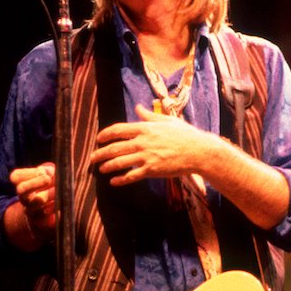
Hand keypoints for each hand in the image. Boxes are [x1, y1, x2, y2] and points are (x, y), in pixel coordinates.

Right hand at [10, 162, 56, 238]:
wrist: (50, 210)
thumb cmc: (49, 186)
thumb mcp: (48, 174)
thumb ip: (48, 170)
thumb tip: (49, 172)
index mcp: (22, 183)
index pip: (16, 177)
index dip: (28, 173)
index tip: (43, 171)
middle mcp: (24, 197)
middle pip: (21, 189)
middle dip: (35, 183)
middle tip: (48, 179)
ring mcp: (30, 209)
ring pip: (35, 202)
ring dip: (48, 194)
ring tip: (57, 190)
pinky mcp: (40, 220)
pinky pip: (44, 216)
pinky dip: (53, 208)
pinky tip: (59, 204)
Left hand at [91, 104, 218, 185]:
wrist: (198, 151)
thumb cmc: (184, 135)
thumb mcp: (166, 120)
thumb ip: (149, 116)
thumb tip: (138, 108)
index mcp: (144, 128)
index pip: (118, 130)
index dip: (105, 135)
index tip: (99, 139)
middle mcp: (142, 142)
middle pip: (114, 148)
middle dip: (100, 153)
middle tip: (92, 159)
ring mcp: (146, 157)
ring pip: (120, 163)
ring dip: (107, 166)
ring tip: (101, 169)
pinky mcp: (152, 170)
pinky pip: (131, 176)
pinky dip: (121, 180)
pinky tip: (114, 182)